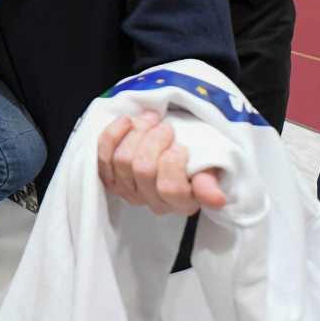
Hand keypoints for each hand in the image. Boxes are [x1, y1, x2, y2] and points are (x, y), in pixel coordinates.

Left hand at [97, 111, 225, 215]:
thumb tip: (216, 197)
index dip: (173, 163)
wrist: (173, 148)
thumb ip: (210, 182)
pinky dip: (112, 135)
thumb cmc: (195, 158)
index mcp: (183, 202)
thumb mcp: (209, 168)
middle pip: (143, 170)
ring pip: (122, 160)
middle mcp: (153, 202)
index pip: (171, 188)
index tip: (180, 145)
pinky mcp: (110, 178)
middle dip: (153, 140)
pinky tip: (126, 121)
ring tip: (150, 118)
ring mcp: (128, 191)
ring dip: (136, 133)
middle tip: (165, 125)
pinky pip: (103, 157)